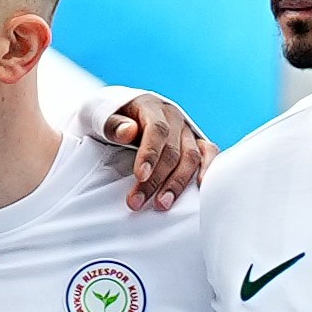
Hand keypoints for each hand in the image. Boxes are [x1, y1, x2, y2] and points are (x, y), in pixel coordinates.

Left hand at [101, 92, 213, 213]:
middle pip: (171, 150)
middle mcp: (174, 118)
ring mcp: (186, 131)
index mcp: (151, 107)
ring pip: (191, 157)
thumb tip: (128, 131)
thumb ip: (113, 125)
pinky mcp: (196, 142)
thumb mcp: (103, 117)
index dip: (149, 154)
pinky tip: (200, 187)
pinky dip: (208, 169)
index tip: (139, 176)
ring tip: (162, 204)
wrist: (127, 114)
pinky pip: (209, 154)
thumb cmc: (113, 120)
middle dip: (155, 179)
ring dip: (177, 183)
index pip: (156, 130)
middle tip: (137, 202)